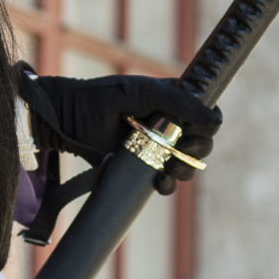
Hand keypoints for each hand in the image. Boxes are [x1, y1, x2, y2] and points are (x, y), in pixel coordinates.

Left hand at [22, 72, 220, 193]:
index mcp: (172, 100)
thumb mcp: (140, 92)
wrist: (63, 120)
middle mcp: (168, 124)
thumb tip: (216, 119)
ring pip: (186, 164)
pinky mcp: (141, 167)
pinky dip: (167, 185)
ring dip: (184, 171)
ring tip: (168, 171)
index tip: (192, 132)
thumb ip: (177, 102)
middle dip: (196, 151)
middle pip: (201, 143)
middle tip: (180, 152)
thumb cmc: (98, 98)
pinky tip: (158, 183)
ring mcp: (155, 147)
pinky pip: (165, 180)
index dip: (207, 126)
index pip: (206, 115)